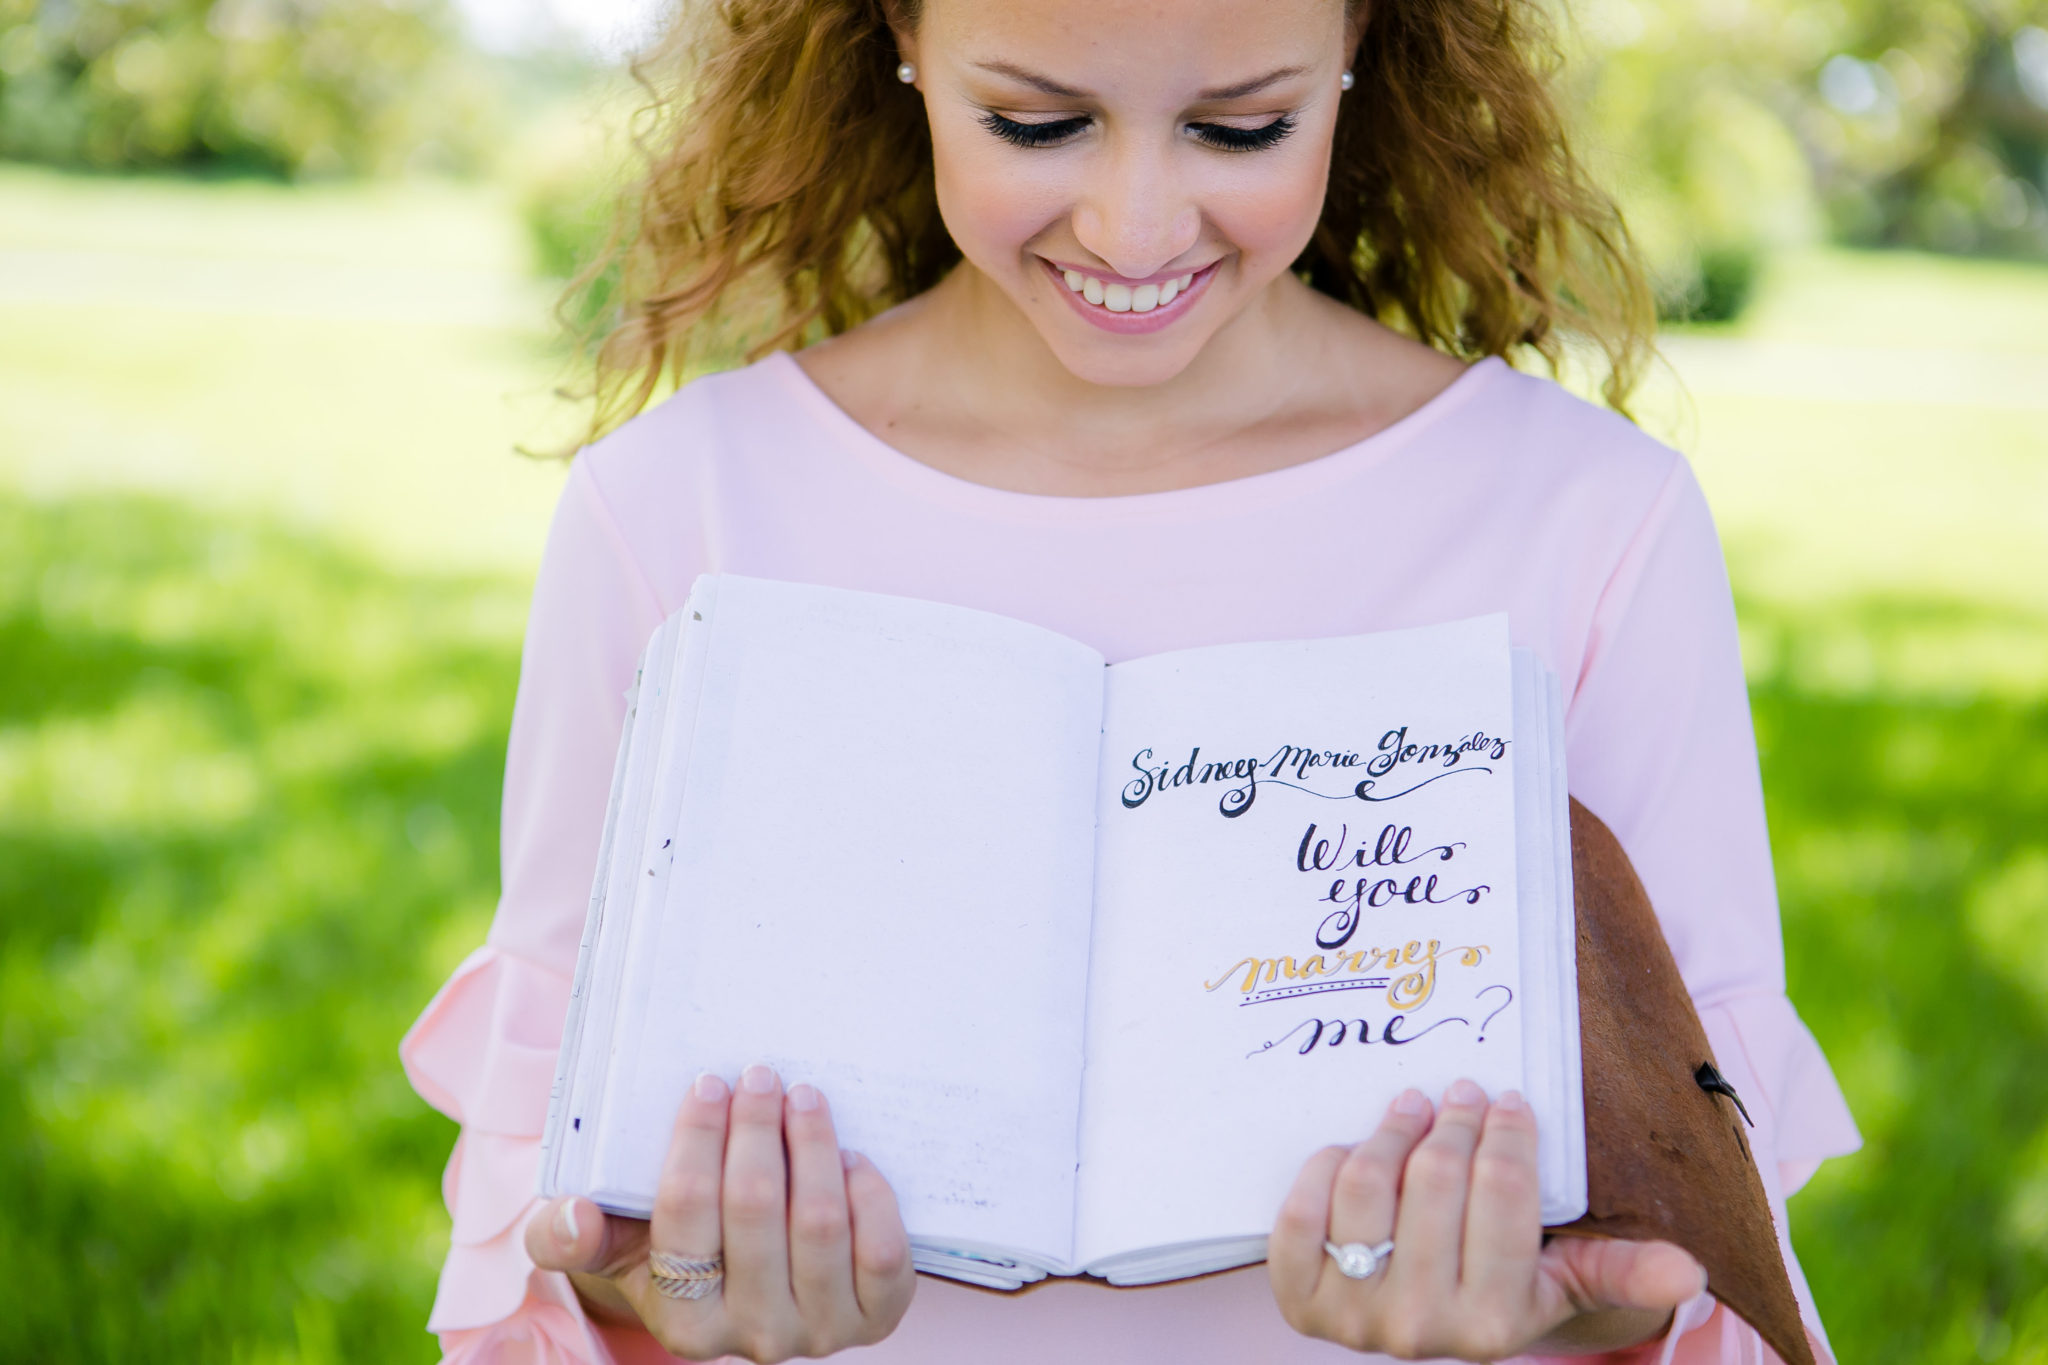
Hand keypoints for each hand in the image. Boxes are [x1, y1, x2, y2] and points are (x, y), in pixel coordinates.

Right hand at [526, 1066, 915, 1361]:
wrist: (747, 1287)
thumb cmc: (670, 1250)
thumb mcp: (610, 1244)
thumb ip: (565, 1234)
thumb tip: (572, 1214)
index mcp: (682, 1320)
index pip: (684, 1213)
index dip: (697, 1140)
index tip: (708, 1084)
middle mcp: (753, 1335)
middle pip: (755, 1209)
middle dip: (756, 1129)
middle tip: (759, 1075)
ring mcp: (820, 1330)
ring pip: (820, 1223)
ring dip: (814, 1145)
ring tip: (803, 1096)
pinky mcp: (876, 1315)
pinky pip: (881, 1250)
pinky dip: (869, 1194)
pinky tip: (849, 1156)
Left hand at [1269, 1081, 1706, 1360]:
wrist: (1427, 1322)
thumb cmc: (1502, 1280)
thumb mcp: (1565, 1278)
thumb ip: (1623, 1271)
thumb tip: (1689, 1273)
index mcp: (1497, 1321)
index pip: (1504, 1193)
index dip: (1507, 1132)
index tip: (1508, 1099)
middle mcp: (1423, 1329)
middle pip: (1435, 1179)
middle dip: (1454, 1120)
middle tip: (1462, 1092)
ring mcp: (1355, 1319)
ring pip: (1368, 1185)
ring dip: (1391, 1131)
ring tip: (1412, 1108)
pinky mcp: (1300, 1301)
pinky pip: (1299, 1215)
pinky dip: (1322, 1169)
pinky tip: (1351, 1151)